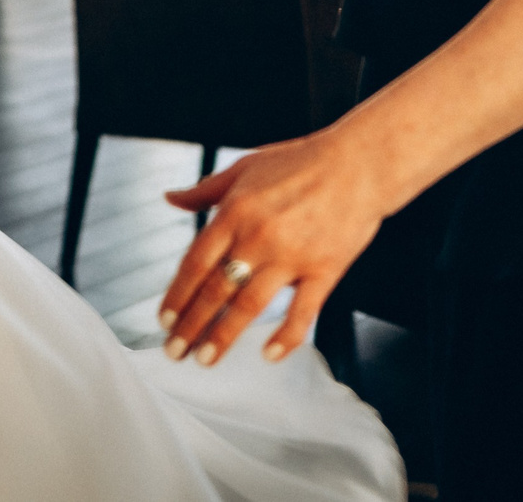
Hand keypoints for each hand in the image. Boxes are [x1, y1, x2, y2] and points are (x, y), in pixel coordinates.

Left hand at [155, 131, 386, 367]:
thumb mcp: (244, 167)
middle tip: (174, 351)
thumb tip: (170, 198)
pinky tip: (269, 355)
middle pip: (216, 290)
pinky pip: (303, 311)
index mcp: (234, 212)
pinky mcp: (324, 269)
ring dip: (224, 336)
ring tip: (205, 359)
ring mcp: (292, 256)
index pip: (195, 263)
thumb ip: (205, 190)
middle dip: (191, 325)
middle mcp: (258, 236)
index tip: (164, 320)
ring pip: (250, 306)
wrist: (358, 164)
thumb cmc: (300, 162)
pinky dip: (286, 336)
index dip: (177, 295)